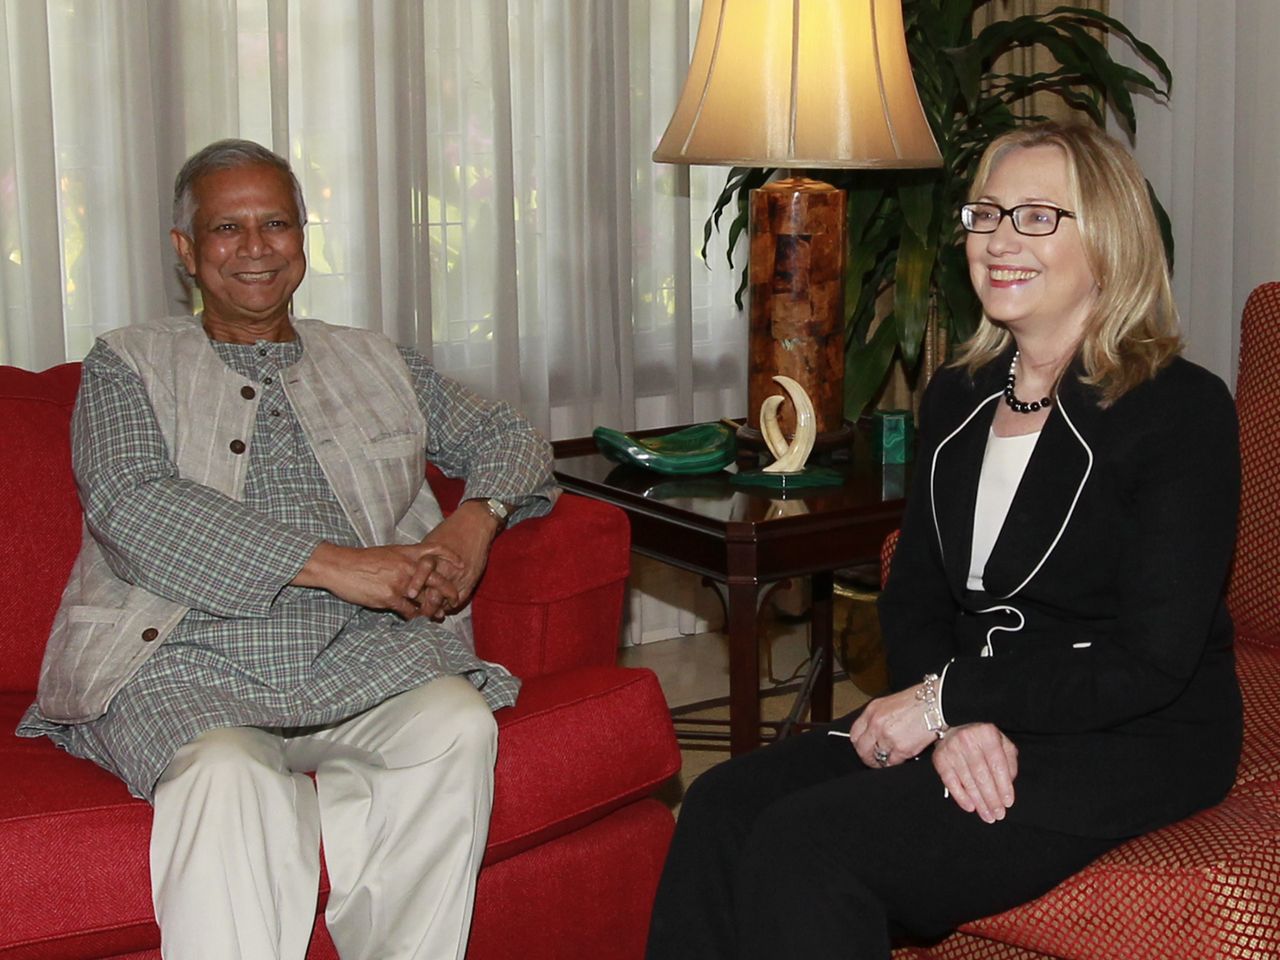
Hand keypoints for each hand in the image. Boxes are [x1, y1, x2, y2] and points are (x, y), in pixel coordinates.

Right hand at [292, 541, 462, 618]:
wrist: (341, 567)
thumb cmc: (363, 560)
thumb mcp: (388, 552)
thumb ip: (405, 558)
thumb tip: (416, 565)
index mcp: (407, 553)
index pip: (436, 551)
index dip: (451, 556)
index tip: (462, 564)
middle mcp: (407, 567)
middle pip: (437, 580)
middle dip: (449, 592)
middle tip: (455, 600)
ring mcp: (400, 583)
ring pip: (425, 599)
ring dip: (433, 609)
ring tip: (438, 615)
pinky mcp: (390, 598)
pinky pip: (409, 611)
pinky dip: (415, 617)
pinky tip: (416, 619)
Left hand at [417, 500, 502, 609]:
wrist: (474, 524)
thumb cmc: (450, 531)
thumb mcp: (430, 542)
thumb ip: (420, 558)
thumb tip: (408, 571)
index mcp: (432, 558)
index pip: (419, 579)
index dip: (413, 591)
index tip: (407, 598)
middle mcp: (446, 569)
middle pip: (433, 594)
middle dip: (426, 607)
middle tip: (420, 613)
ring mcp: (460, 576)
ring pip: (447, 600)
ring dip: (440, 609)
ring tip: (433, 614)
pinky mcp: (471, 579)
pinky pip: (461, 598)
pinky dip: (453, 605)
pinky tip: (447, 607)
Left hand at [848, 684, 939, 767]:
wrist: (937, 702)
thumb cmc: (918, 701)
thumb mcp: (890, 703)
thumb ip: (878, 718)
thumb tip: (872, 733)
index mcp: (872, 711)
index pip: (854, 734)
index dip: (859, 744)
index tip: (864, 748)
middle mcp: (876, 724)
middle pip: (862, 749)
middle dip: (867, 757)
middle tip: (874, 760)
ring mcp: (888, 737)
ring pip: (877, 758)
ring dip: (882, 761)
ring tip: (891, 758)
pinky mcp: (902, 748)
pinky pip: (892, 763)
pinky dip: (896, 762)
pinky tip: (902, 757)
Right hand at [932, 722, 1017, 822]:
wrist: (952, 728)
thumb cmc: (981, 740)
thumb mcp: (1000, 742)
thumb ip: (1009, 761)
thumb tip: (1008, 784)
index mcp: (987, 734)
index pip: (998, 765)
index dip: (1004, 786)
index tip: (1008, 803)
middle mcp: (968, 739)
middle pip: (982, 776)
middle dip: (992, 799)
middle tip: (998, 815)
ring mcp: (952, 749)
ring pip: (968, 781)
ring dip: (979, 802)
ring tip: (987, 816)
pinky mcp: (940, 759)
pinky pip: (951, 782)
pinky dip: (961, 796)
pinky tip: (970, 807)